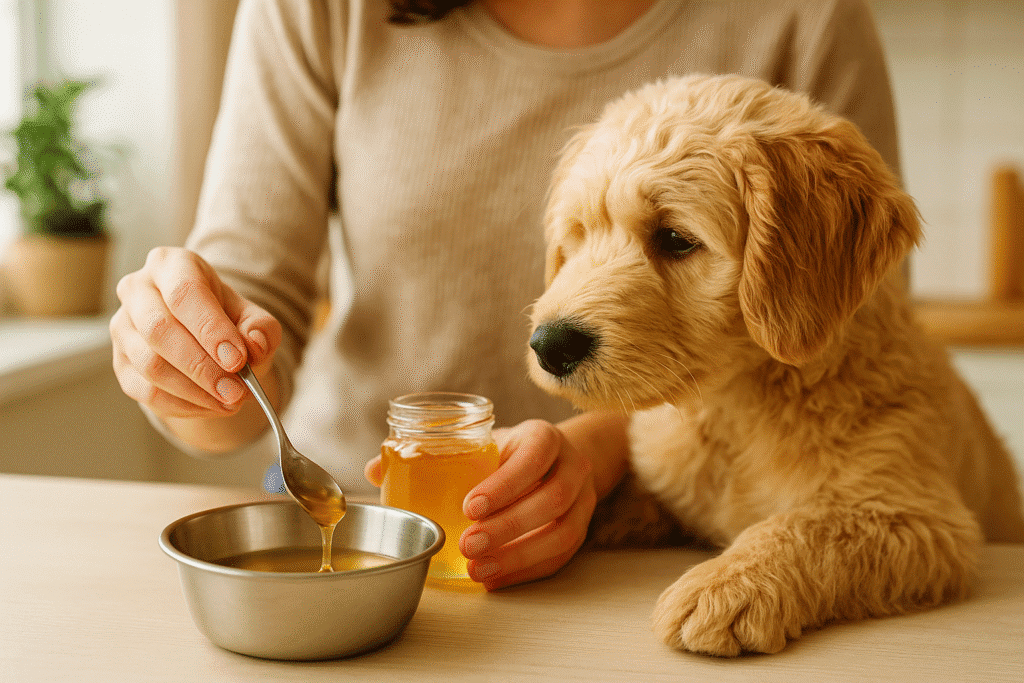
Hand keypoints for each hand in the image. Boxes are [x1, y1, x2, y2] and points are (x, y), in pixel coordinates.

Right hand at [110, 246, 280, 419]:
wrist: (202, 335)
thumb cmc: (225, 319)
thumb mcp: (251, 316)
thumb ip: (261, 329)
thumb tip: (255, 345)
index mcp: (171, 265)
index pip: (184, 293)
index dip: (210, 329)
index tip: (237, 360)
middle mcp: (137, 290)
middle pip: (159, 330)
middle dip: (202, 367)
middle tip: (237, 391)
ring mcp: (122, 327)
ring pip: (150, 365)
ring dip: (195, 391)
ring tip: (230, 401)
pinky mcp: (120, 362)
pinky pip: (145, 391)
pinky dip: (182, 405)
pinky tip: (211, 406)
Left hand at [459, 419, 596, 589]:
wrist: (556, 462)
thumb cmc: (512, 453)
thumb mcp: (489, 442)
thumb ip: (450, 456)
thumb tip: (386, 474)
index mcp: (546, 438)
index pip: (533, 458)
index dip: (504, 486)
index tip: (470, 508)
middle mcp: (573, 466)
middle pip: (553, 499)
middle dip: (508, 527)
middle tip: (468, 544)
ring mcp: (583, 500)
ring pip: (563, 534)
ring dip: (519, 557)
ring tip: (479, 569)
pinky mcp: (581, 530)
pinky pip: (561, 557)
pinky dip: (526, 571)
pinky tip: (495, 578)